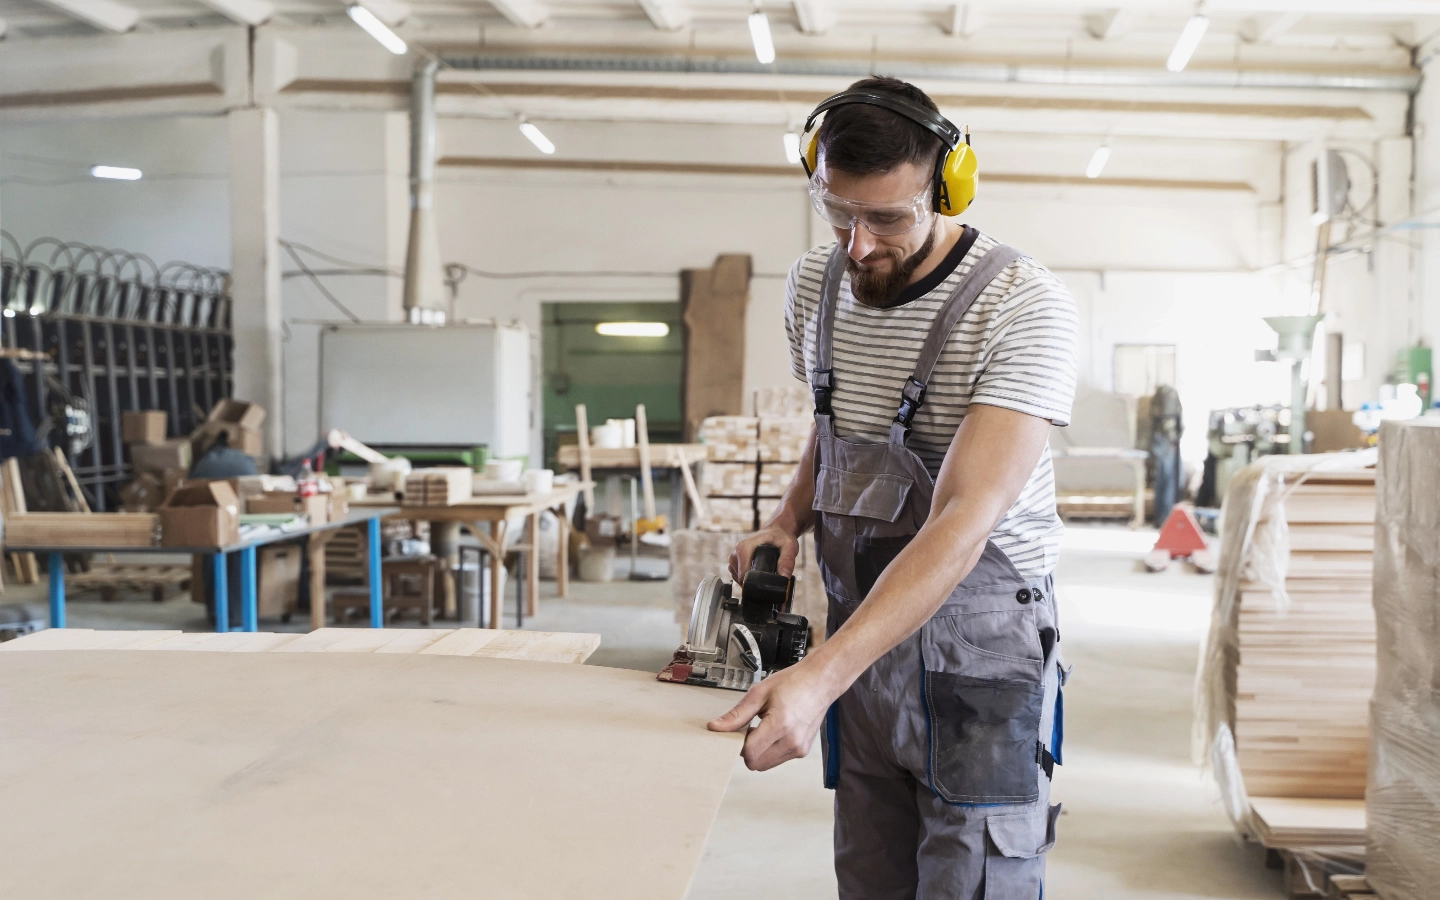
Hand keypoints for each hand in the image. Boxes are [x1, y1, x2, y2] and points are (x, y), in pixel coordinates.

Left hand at [706, 661, 833, 770]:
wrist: (820, 681)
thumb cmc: (793, 682)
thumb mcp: (759, 693)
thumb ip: (737, 714)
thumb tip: (716, 727)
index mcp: (780, 724)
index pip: (749, 753)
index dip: (738, 743)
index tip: (739, 730)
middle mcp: (792, 741)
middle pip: (756, 764)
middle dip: (748, 750)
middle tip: (751, 728)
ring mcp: (799, 748)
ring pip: (766, 765)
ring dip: (759, 752)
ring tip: (764, 728)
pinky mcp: (803, 751)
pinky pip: (778, 760)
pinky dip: (770, 750)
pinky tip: (775, 731)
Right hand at [729, 527, 799, 580]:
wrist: (776, 531)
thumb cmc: (781, 537)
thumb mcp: (789, 546)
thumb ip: (787, 561)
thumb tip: (784, 577)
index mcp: (745, 547)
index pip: (743, 573)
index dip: (754, 582)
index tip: (765, 584)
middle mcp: (737, 552)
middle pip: (740, 577)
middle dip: (754, 582)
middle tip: (769, 578)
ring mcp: (734, 558)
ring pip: (738, 578)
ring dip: (750, 580)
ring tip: (764, 573)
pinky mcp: (735, 562)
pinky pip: (738, 576)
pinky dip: (747, 578)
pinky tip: (758, 573)